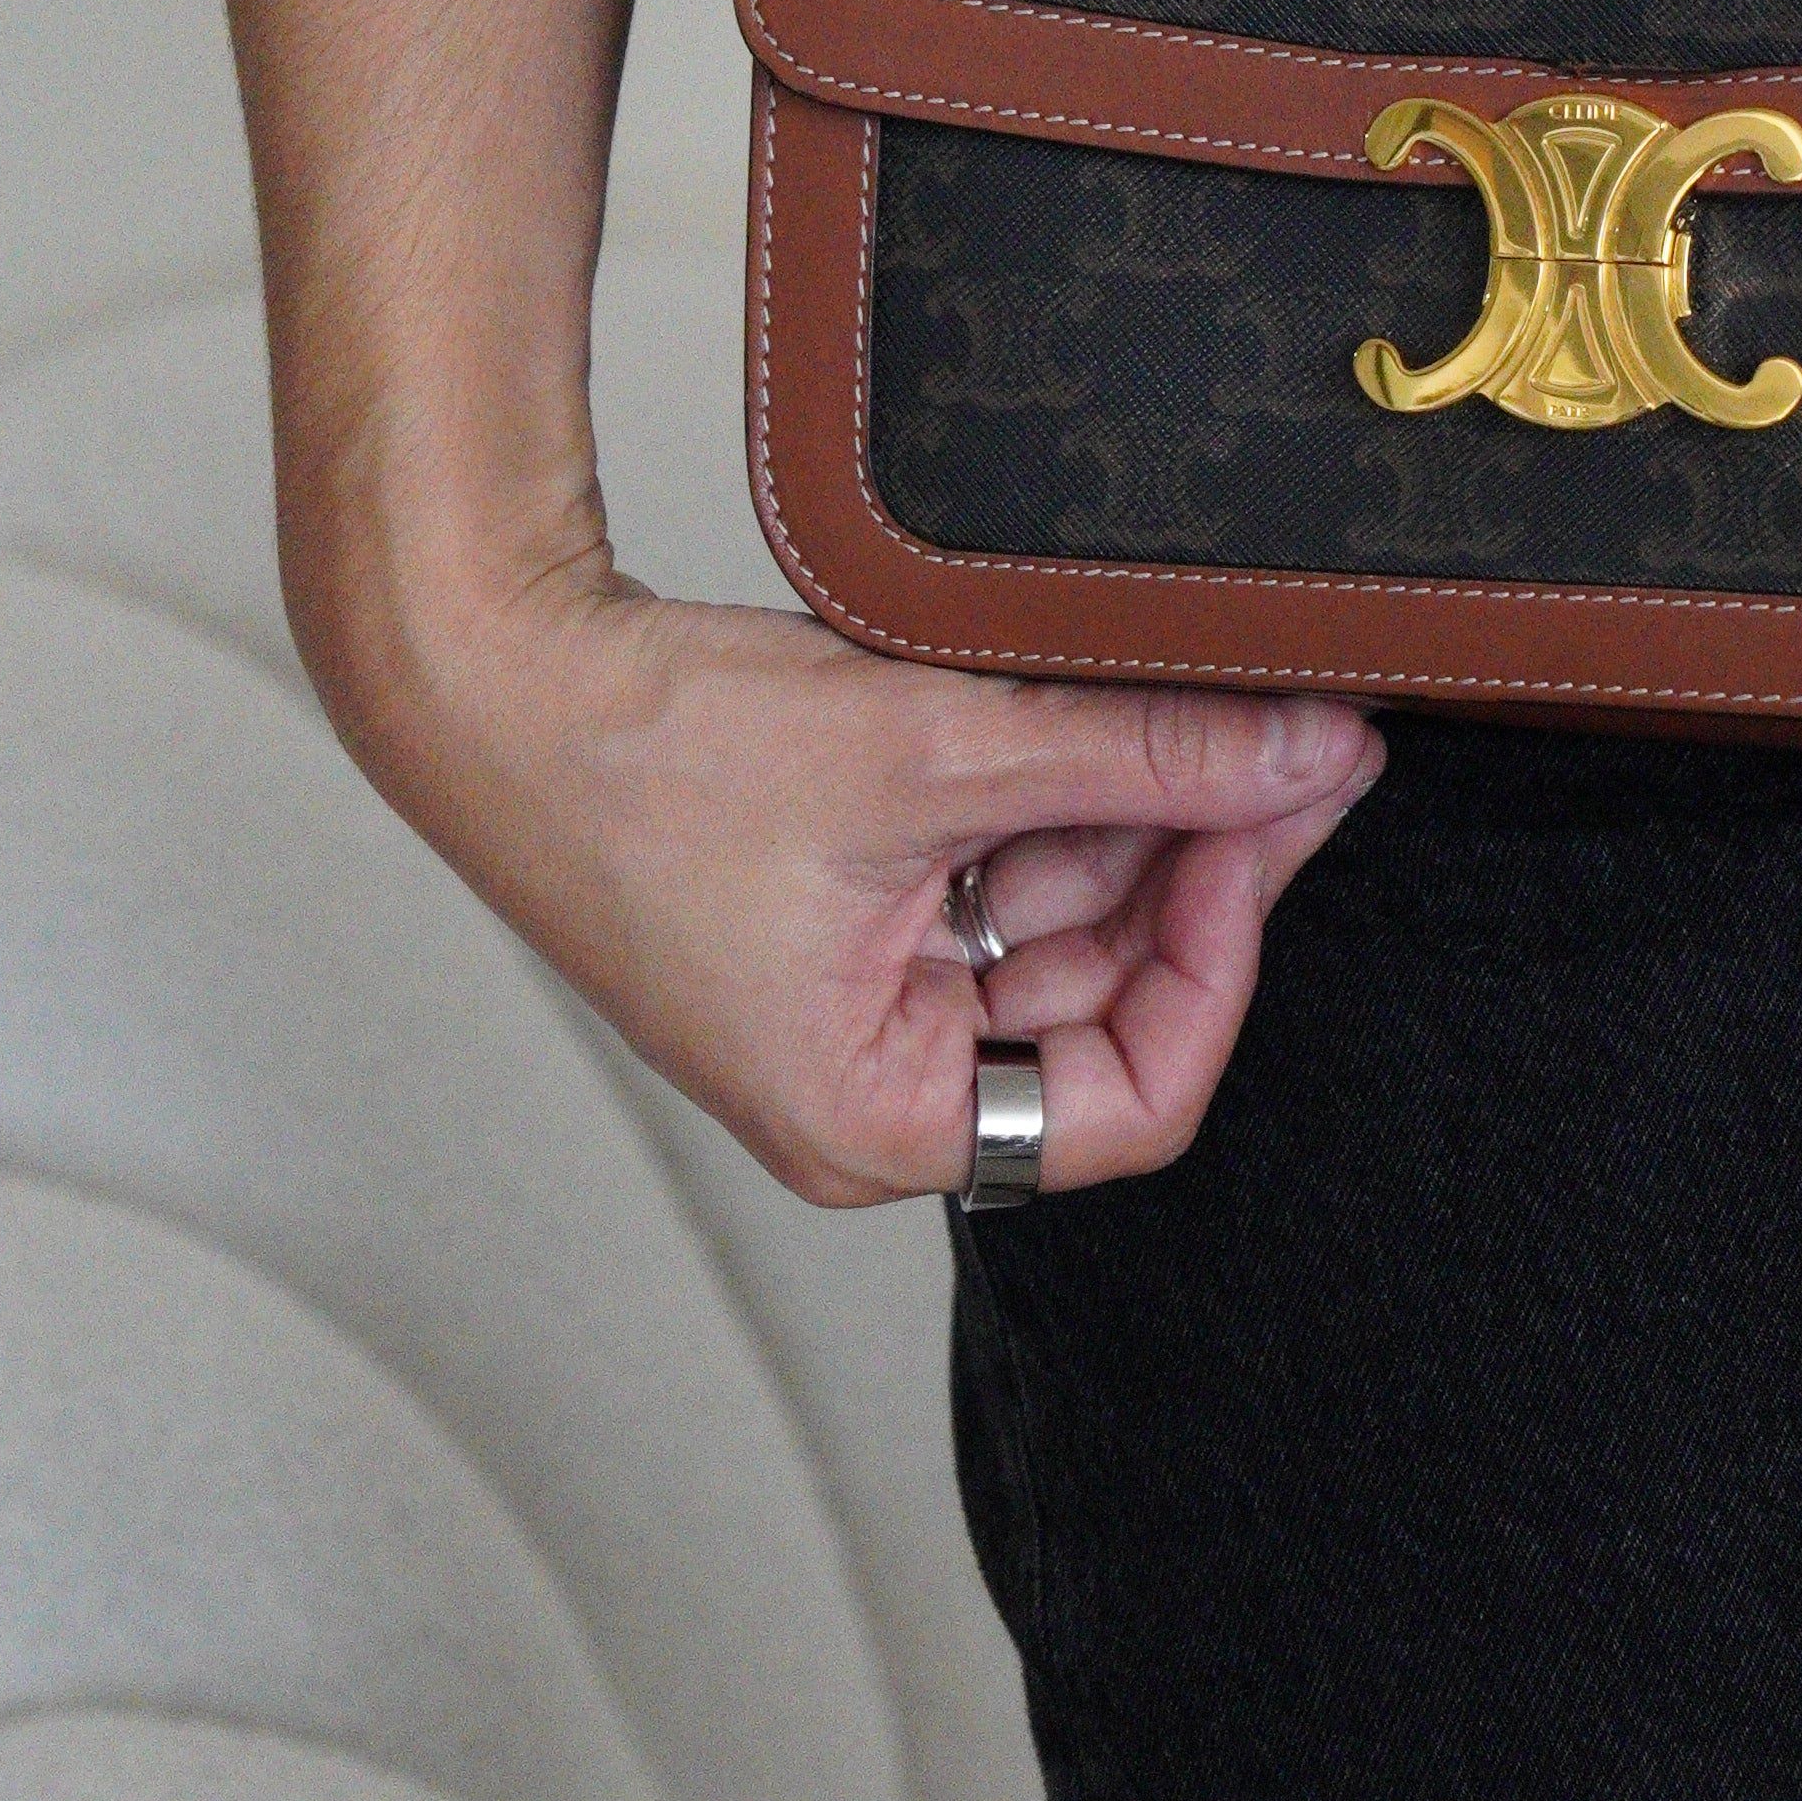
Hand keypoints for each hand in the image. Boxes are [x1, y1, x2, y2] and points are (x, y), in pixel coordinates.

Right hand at [325, 548, 1383, 1206]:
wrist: (492, 680)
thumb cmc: (641, 764)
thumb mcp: (938, 752)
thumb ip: (1143, 759)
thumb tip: (1309, 756)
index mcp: (877, 1120)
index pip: (1129, 1099)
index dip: (1221, 963)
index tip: (1261, 833)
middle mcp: (876, 1085)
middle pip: (1107, 997)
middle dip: (1196, 866)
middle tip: (1286, 744)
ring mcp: (863, 996)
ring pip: (1063, 919)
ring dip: (1134, 815)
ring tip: (1203, 700)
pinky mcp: (852, 912)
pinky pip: (997, 869)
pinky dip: (1054, 793)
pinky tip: (1108, 707)